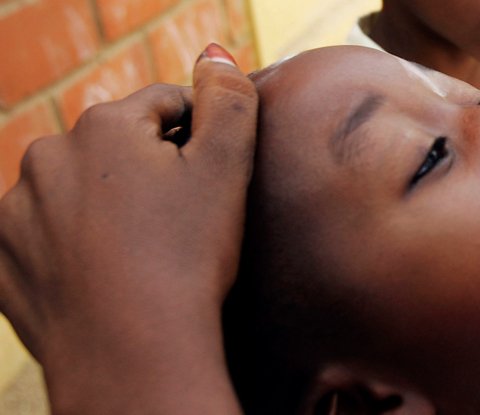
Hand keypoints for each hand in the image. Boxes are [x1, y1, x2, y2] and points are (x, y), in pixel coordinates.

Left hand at [0, 44, 254, 413]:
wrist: (133, 354)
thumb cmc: (187, 259)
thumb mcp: (227, 170)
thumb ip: (228, 101)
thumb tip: (215, 55)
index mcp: (104, 126)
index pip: (163, 106)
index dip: (198, 136)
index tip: (214, 178)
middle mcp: (46, 156)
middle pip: (114, 147)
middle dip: (147, 171)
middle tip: (182, 221)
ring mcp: (16, 211)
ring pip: (75, 191)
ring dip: (105, 207)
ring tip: (143, 252)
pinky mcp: (0, 260)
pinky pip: (42, 237)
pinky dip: (70, 247)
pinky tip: (105, 272)